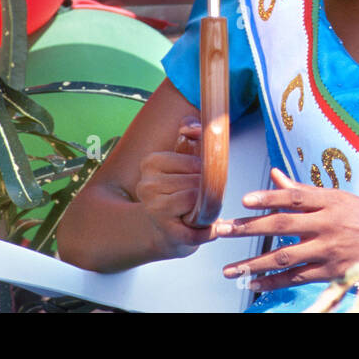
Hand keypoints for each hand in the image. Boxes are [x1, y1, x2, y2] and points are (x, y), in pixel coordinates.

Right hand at [135, 116, 216, 257]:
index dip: (206, 171)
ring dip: (209, 208)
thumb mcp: (187, 158)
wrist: (168, 227)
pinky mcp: (166, 232)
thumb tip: (189, 126)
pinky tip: (211, 228)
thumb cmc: (181, 189)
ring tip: (202, 209)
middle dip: (207, 190)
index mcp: (151, 162)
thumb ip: (192, 134)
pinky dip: (209, 231)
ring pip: (196, 202)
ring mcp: (153, 209)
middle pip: (196, 182)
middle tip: (203, 197)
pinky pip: (195, 231)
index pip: (195, 163)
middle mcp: (147, 185)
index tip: (201, 179)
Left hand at [212, 168, 358, 291]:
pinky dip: (274, 282)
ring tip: (229, 269)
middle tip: (221, 230)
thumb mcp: (338, 198)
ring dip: (253, 263)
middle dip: (248, 227)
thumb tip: (274, 175)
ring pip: (285, 256)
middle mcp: (328, 223)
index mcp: (330, 200)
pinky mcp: (331, 271)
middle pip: (282, 225)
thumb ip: (303, 191)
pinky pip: (297, 278)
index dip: (268, 197)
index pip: (294, 197)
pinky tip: (254, 284)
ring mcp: (330, 249)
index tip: (243, 200)